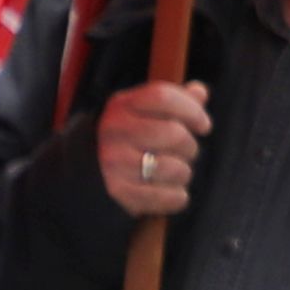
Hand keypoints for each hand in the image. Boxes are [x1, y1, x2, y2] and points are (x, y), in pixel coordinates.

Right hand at [97, 79, 212, 221]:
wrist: (86, 174)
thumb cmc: (129, 139)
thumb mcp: (144, 114)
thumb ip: (174, 102)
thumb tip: (199, 92)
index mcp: (122, 105)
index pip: (163, 96)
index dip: (192, 110)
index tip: (203, 126)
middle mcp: (115, 131)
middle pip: (175, 133)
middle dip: (190, 147)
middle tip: (185, 152)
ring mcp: (114, 162)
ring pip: (175, 168)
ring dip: (184, 173)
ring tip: (174, 172)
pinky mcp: (119, 192)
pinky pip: (168, 197)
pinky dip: (177, 197)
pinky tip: (170, 191)